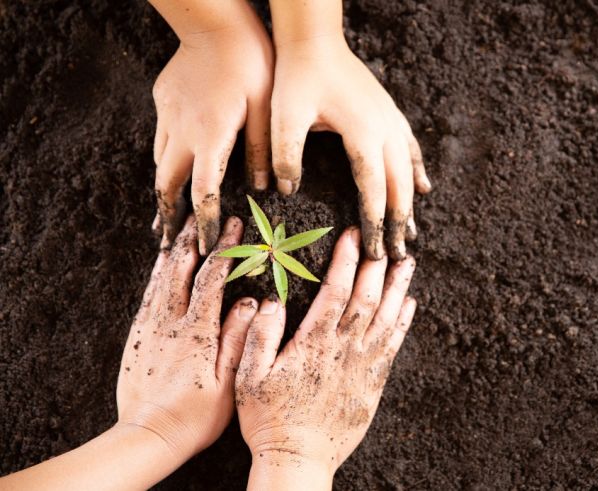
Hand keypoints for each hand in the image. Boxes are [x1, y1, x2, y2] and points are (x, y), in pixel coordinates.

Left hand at [118, 215, 256, 460]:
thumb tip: (251, 301)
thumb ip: (237, 338)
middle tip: (204, 215)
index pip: (211, 278)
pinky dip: (156, 275)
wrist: (148, 436)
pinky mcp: (138, 337)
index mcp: (196, 332)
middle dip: (196, 239)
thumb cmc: (195, 416)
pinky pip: (147, 296)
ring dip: (174, 251)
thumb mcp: (227, 382)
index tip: (235, 226)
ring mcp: (150, 328)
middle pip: (182, 270)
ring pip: (161, 279)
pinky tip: (161, 264)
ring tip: (184, 229)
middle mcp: (170, 323)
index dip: (225, 249)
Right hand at [151, 0, 272, 254]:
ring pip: (160, 162)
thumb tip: (266, 187)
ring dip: (164, 190)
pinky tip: (173, 164)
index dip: (202, 223)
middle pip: (167, 185)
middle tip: (168, 244)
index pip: (203, 192)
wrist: (216, 22)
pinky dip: (166, 158)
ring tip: (165, 214)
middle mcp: (182, 132)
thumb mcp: (265, 110)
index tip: (202, 247)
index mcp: (210, 138)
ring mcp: (168, 115)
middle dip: (167, 217)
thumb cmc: (251, 64)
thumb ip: (263, 150)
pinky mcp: (163, 99)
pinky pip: (162, 136)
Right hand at [235, 227, 416, 488]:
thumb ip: (260, 336)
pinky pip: (394, 345)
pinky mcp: (373, 382)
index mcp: (312, 343)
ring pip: (387, 318)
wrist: (298, 458)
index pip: (335, 291)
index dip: (346, 260)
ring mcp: (362, 366)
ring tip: (408, 262)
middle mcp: (343, 350)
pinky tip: (409, 304)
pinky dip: (403, 322)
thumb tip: (270, 301)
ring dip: (398, 287)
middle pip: (367, 298)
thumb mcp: (249, 376)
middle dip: (377, 265)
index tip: (352, 236)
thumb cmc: (268, 418)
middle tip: (387, 239)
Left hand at [270, 25, 431, 261]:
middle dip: (399, 223)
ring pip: (409, 171)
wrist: (315, 39)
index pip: (374, 190)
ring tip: (412, 232)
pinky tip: (422, 187)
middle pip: (399, 187)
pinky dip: (417, 172)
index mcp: (364, 135)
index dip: (376, 223)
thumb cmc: (297, 76)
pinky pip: (411, 149)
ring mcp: (391, 121)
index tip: (376, 251)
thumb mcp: (284, 116)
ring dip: (410, 204)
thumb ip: (285, 154)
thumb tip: (287, 190)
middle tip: (399, 255)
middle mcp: (385, 130)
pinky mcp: (389, 113)